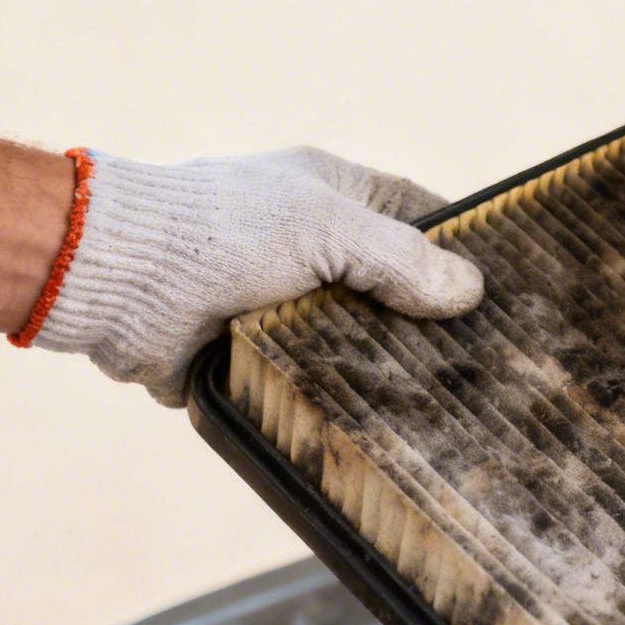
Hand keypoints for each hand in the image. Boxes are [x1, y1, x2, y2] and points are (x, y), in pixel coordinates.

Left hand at [29, 146, 483, 404]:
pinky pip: (318, 383)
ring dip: (389, 367)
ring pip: (361, 341)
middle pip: (398, 288)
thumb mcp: (327, 230)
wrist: (117, 282)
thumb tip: (469, 292)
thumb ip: (401, 260)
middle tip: (490, 361)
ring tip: (453, 404)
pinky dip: (343, 399)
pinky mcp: (260, 358)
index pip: (422, 218)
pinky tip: (390, 425)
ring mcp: (287, 306)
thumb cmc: (220, 231)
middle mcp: (315, 250)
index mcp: (334, 198)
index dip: (464, 248)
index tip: (507, 289)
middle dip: (434, 321)